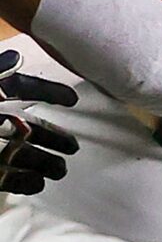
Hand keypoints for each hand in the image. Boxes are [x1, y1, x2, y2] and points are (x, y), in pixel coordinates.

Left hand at [0, 47, 77, 194]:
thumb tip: (16, 58)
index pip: (20, 89)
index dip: (47, 92)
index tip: (73, 100)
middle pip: (25, 128)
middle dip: (51, 137)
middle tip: (74, 147)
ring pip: (18, 154)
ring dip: (42, 162)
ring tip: (61, 170)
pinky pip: (4, 179)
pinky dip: (22, 182)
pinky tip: (38, 183)